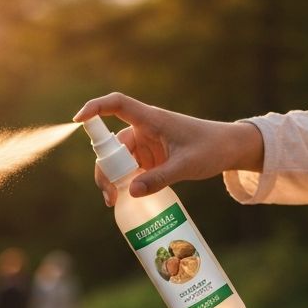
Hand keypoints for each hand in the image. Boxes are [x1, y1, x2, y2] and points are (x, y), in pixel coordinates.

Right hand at [73, 92, 263, 205]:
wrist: (229, 149)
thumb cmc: (211, 148)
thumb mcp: (186, 165)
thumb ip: (160, 179)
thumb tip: (130, 192)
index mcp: (151, 119)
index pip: (117, 105)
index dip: (95, 108)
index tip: (78, 120)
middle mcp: (144, 129)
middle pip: (112, 145)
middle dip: (105, 169)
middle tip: (109, 195)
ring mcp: (146, 144)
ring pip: (119, 160)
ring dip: (113, 179)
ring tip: (115, 202)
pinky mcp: (151, 158)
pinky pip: (130, 169)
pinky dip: (125, 182)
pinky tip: (126, 199)